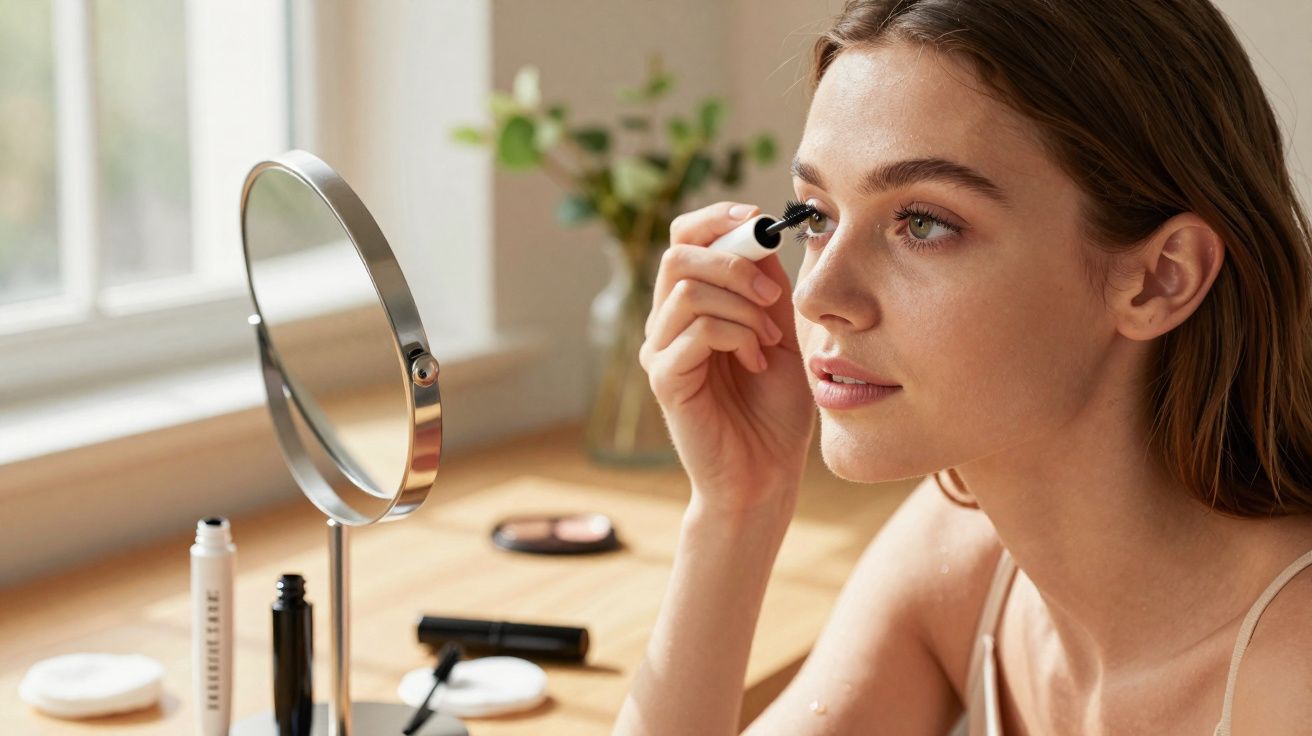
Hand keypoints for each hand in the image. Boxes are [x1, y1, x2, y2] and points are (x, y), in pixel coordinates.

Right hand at [640, 201, 816, 514]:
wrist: (766, 473)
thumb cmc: (774, 409)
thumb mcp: (781, 331)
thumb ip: (767, 284)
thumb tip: (759, 230)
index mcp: (691, 304)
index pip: (683, 237)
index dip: (716, 219)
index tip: (759, 221)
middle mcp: (666, 323)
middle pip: (678, 254)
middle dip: (734, 262)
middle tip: (772, 299)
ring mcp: (660, 351)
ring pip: (688, 289)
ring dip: (742, 306)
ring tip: (768, 340)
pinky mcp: (665, 380)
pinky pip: (697, 330)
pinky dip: (737, 336)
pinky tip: (756, 361)